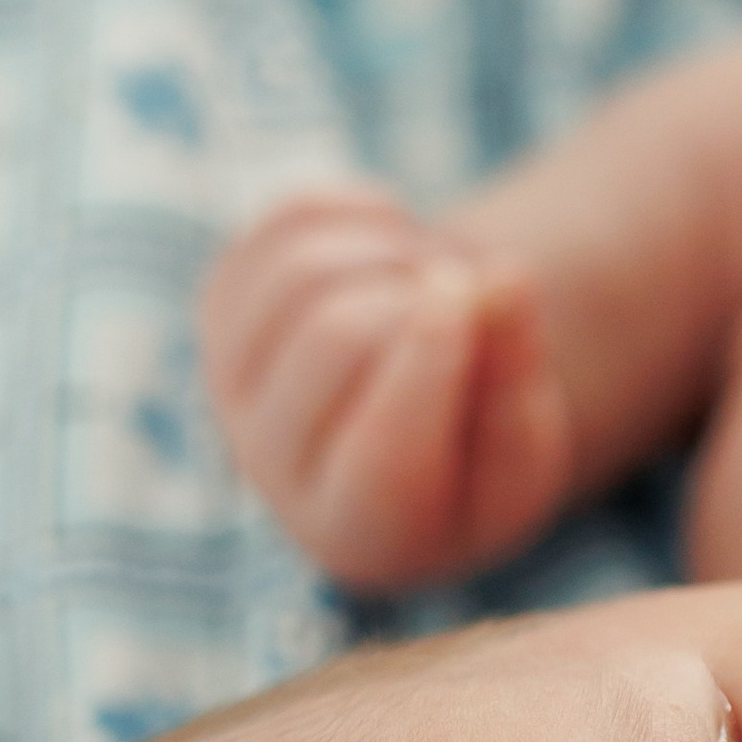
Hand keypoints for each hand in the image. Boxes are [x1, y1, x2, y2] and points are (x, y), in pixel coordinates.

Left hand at [203, 188, 576, 586]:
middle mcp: (269, 466)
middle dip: (424, 293)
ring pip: (302, 271)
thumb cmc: (476, 456)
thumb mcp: (522, 451)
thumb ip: (516, 380)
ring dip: (397, 250)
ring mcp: (229, 383)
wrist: (402, 434)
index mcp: (358, 531)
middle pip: (337, 334)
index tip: (488, 286)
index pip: (381, 447)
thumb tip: (503, 277)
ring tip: (442, 281)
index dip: (432, 357)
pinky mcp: (220, 309)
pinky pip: (285, 224)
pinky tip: (403, 242)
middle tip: (475, 299)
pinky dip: (361, 211)